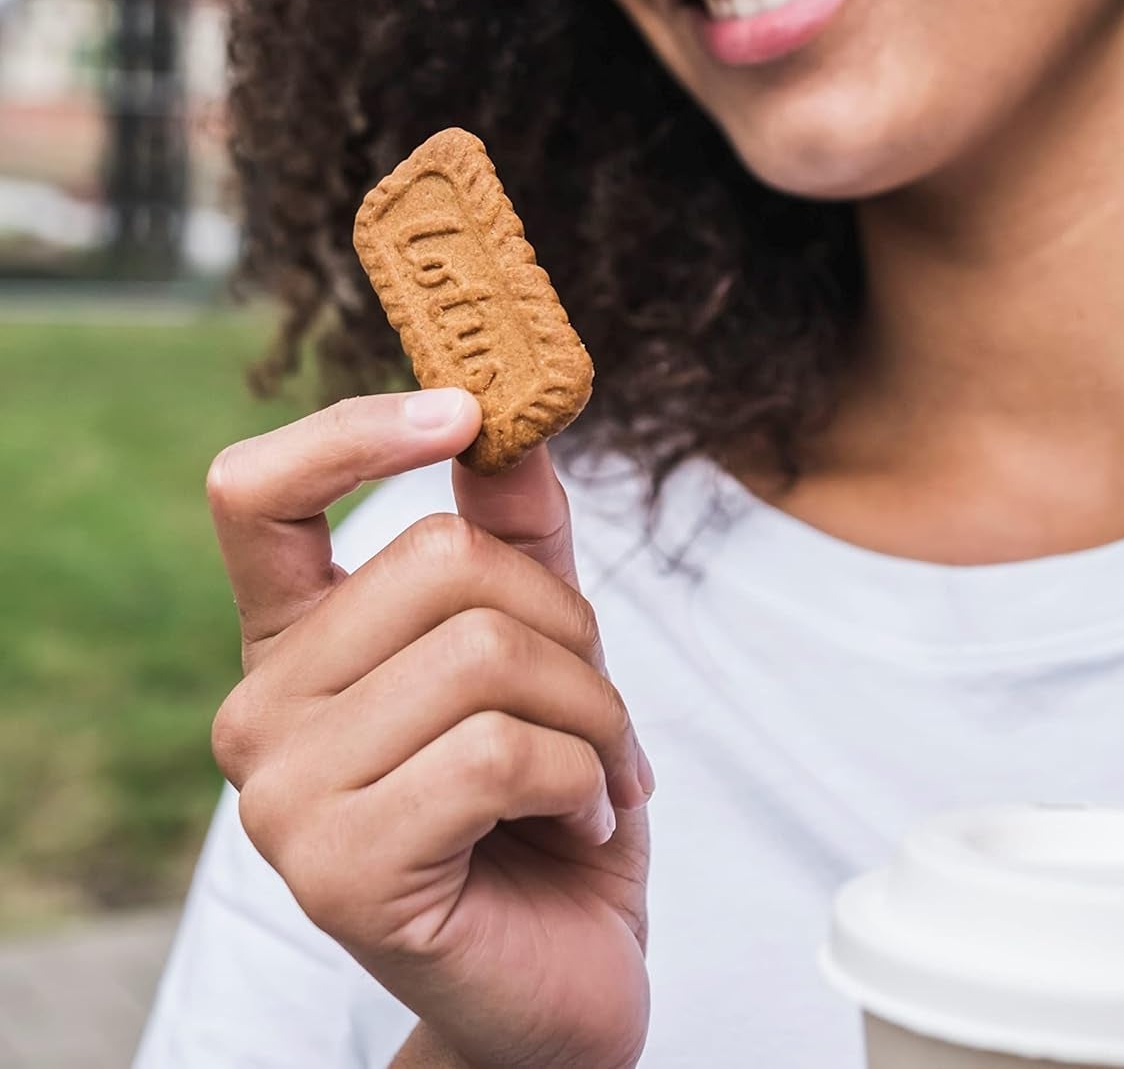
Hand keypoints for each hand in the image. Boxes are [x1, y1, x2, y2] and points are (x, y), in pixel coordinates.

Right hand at [205, 390, 652, 1068]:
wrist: (560, 978)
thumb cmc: (548, 806)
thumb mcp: (547, 651)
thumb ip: (518, 541)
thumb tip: (514, 425)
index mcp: (298, 641)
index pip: (257, 494)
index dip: (356, 430)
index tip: (463, 411)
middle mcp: (261, 709)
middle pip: (439, 561)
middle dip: (566, 626)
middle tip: (596, 707)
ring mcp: (283, 795)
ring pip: (484, 655)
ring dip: (592, 712)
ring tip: (599, 775)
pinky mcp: (336, 870)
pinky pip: (501, 753)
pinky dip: (585, 780)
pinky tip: (584, 825)